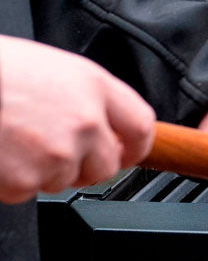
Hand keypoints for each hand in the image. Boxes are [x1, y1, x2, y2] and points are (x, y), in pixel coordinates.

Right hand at [0, 35, 154, 201]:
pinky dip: (11, 180)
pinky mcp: (27, 180)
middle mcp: (85, 122)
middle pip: (107, 166)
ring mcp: (58, 154)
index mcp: (95, 87)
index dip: (135, 145)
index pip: (141, 126)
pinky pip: (27, 191)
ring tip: (13, 139)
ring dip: (42, 170)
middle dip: (83, 165)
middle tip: (49, 148)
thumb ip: (88, 97)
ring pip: (65, 180)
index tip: (126, 152)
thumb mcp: (53, 69)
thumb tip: (106, 125)